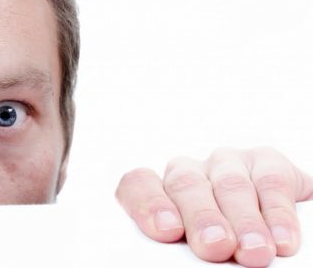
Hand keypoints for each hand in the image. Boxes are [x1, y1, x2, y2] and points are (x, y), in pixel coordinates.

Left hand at [116, 147, 312, 267]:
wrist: (265, 230)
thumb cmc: (219, 247)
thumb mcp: (191, 251)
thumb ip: (180, 254)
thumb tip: (188, 262)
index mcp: (161, 193)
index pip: (139, 185)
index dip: (149, 204)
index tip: (164, 232)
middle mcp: (190, 172)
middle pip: (186, 185)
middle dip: (202, 218)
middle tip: (213, 247)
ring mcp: (227, 164)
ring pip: (230, 184)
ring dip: (244, 221)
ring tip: (253, 251)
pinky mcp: (268, 164)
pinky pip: (272, 181)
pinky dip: (279, 214)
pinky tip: (282, 240)